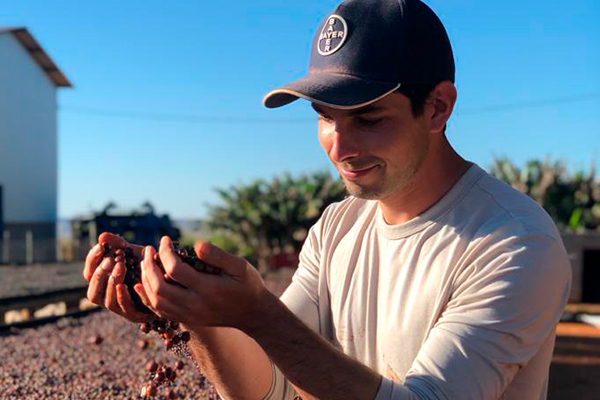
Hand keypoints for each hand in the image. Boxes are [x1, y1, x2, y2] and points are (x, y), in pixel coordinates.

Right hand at [83, 232, 150, 322]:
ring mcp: (122, 308)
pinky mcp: (137, 314)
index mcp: (106, 282)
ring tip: (121, 266)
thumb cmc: (150, 265)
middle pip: (93, 293)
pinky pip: (124, 309)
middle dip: (100, 275)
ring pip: (107, 301)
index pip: (89, 274)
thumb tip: (102, 236)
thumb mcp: (134, 253)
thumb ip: (119, 244)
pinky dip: (122, 296)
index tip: (101, 246)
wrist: (172, 278)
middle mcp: (110, 297)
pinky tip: (124, 285)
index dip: (92, 261)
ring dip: (112, 283)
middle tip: (111, 260)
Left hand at [139, 236, 267, 329]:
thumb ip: (218, 255)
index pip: (175, 270)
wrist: (253, 314)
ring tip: (145, 262)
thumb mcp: (240, 266)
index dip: (165, 252)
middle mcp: (195, 305)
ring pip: (156, 301)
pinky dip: (147, 297)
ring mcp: (190, 315)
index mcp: (208, 290)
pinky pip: (160, 311)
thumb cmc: (248, 285)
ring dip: (146, 280)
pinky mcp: (187, 319)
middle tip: (149, 249)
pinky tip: (142, 284)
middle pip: (160, 287)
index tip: (165, 239)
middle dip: (149, 266)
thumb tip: (197, 244)